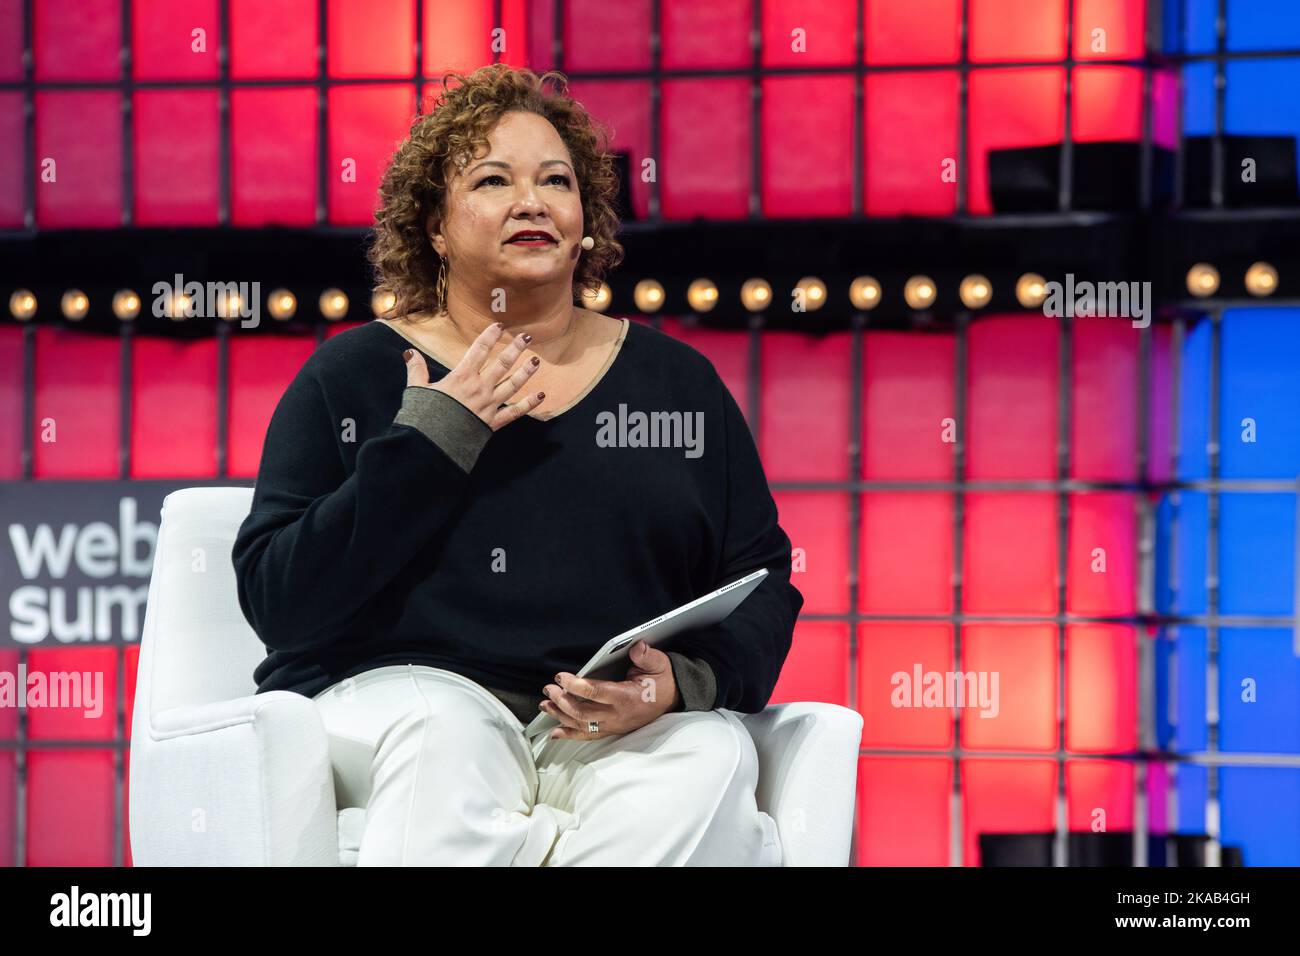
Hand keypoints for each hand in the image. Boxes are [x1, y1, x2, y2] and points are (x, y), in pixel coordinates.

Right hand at [403, 321, 543, 431]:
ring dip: (526, 372)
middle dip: (515, 349)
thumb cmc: (424, 416)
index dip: (490, 336)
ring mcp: (489, 405)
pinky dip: (529, 404)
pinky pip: (515, 412)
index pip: (479, 350)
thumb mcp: (417, 390)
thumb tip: (410, 353)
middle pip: (502, 364)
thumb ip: (416, 370)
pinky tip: (542, 396)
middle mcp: (480, 388)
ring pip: (513, 385)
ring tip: (536, 361)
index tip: (499, 326)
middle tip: (527, 338)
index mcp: (462, 377)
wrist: (432, 443)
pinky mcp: (494, 422)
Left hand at [540, 641, 678, 740]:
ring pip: (581, 725)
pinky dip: (570, 734)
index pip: (596, 693)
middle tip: (548, 689)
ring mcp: (614, 725)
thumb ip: (646, 656)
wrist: (672, 700)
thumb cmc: (661, 681)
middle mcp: (618, 715)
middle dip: (561, 701)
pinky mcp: (612, 730)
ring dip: (560, 716)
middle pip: (583, 712)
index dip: (575, 685)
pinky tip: (555, 732)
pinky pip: (588, 735)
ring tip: (545, 705)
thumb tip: (636, 647)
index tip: (561, 677)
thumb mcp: (659, 664)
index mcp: (627, 697)